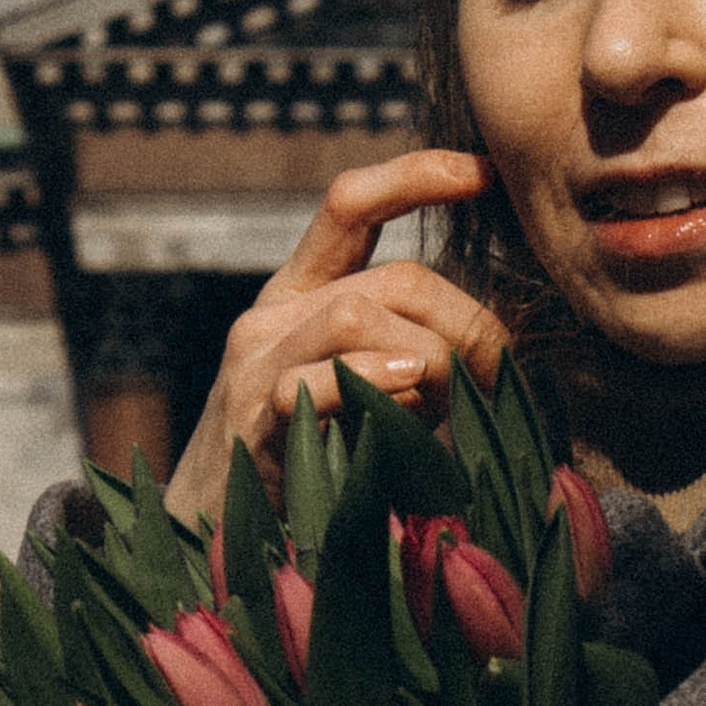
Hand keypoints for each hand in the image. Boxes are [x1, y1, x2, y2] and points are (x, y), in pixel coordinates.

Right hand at [163, 149, 507, 529]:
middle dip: (464, 320)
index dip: (417, 175)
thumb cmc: (304, 462)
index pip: (353, 204)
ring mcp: (257, 362)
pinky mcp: (252, 418)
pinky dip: (374, 385)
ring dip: (429, 356)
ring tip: (448, 400)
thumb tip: (492, 345)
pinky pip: (319, 380)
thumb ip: (410, 352)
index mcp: (300, 294)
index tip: (485, 174)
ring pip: (358, 315)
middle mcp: (272, 315)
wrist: (208, 531)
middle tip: (498, 373)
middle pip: (393, 278)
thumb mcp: (361, 389)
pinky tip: (405, 401)